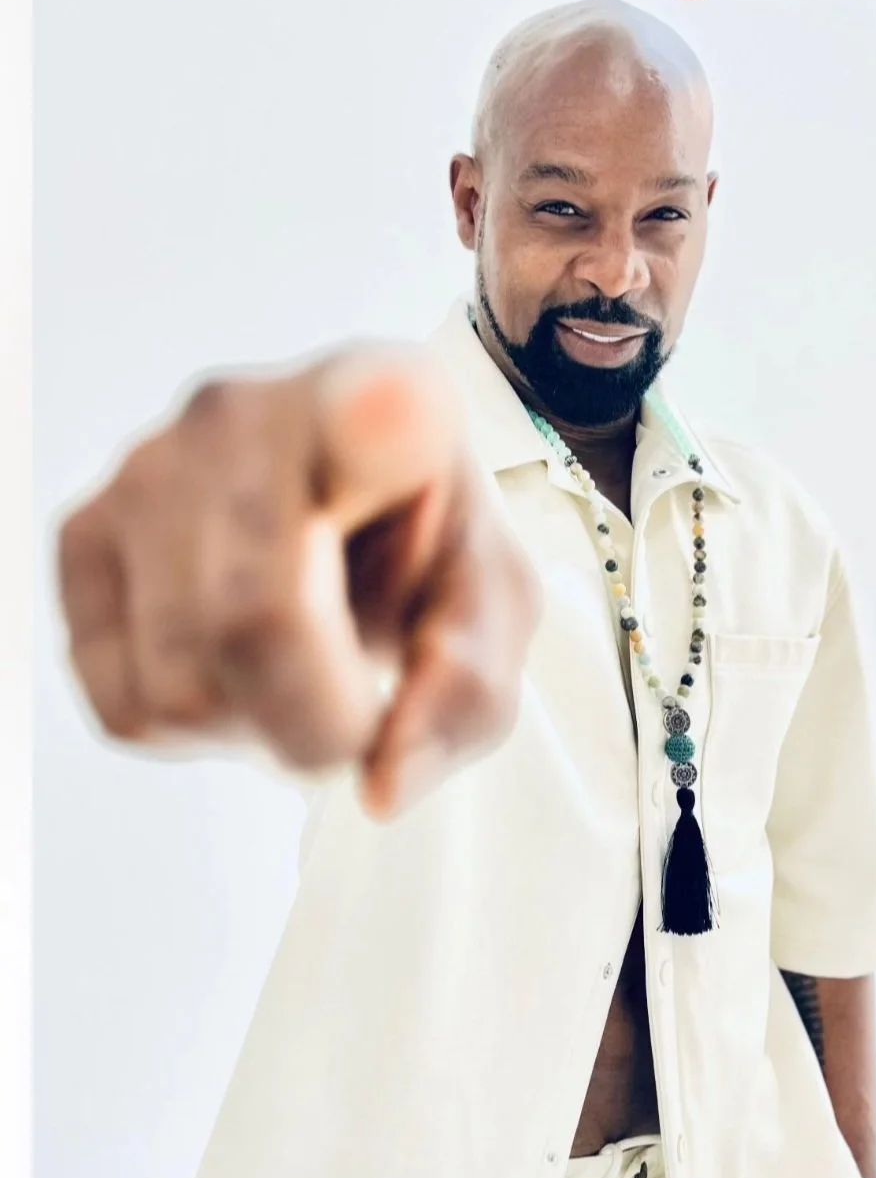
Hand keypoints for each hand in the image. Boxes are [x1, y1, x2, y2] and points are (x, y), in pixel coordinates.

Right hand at [56, 347, 541, 818]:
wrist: (346, 507)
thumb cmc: (421, 545)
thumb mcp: (490, 608)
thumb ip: (467, 687)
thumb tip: (381, 785)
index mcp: (380, 393)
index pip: (362, 407)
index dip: (370, 417)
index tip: (394, 407)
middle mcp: (241, 411)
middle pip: (257, 621)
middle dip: (322, 723)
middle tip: (361, 717)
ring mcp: (144, 468)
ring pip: (180, 685)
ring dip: (256, 730)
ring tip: (299, 677)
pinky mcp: (83, 533)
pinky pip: (124, 702)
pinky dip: (193, 732)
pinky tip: (235, 673)